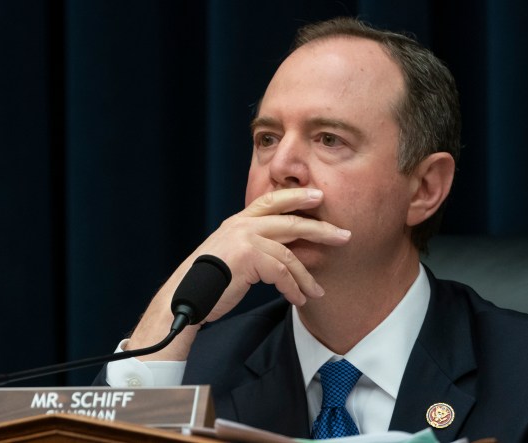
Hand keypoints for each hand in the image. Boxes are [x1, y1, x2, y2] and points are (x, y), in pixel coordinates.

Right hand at [191, 187, 351, 321]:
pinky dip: (292, 288)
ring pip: (289, 253)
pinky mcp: (247, 257)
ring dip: (306, 276)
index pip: (273, 200)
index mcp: (239, 222)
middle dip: (321, 228)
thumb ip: (256, 247)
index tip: (319, 196)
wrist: (183, 299)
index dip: (297, 196)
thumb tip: (286, 253)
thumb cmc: (208, 283)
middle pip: (290, 221)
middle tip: (344, 235)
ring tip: (317, 291)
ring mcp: (244, 238)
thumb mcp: (232, 256)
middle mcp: (242, 225)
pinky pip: (281, 272)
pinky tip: (298, 299)